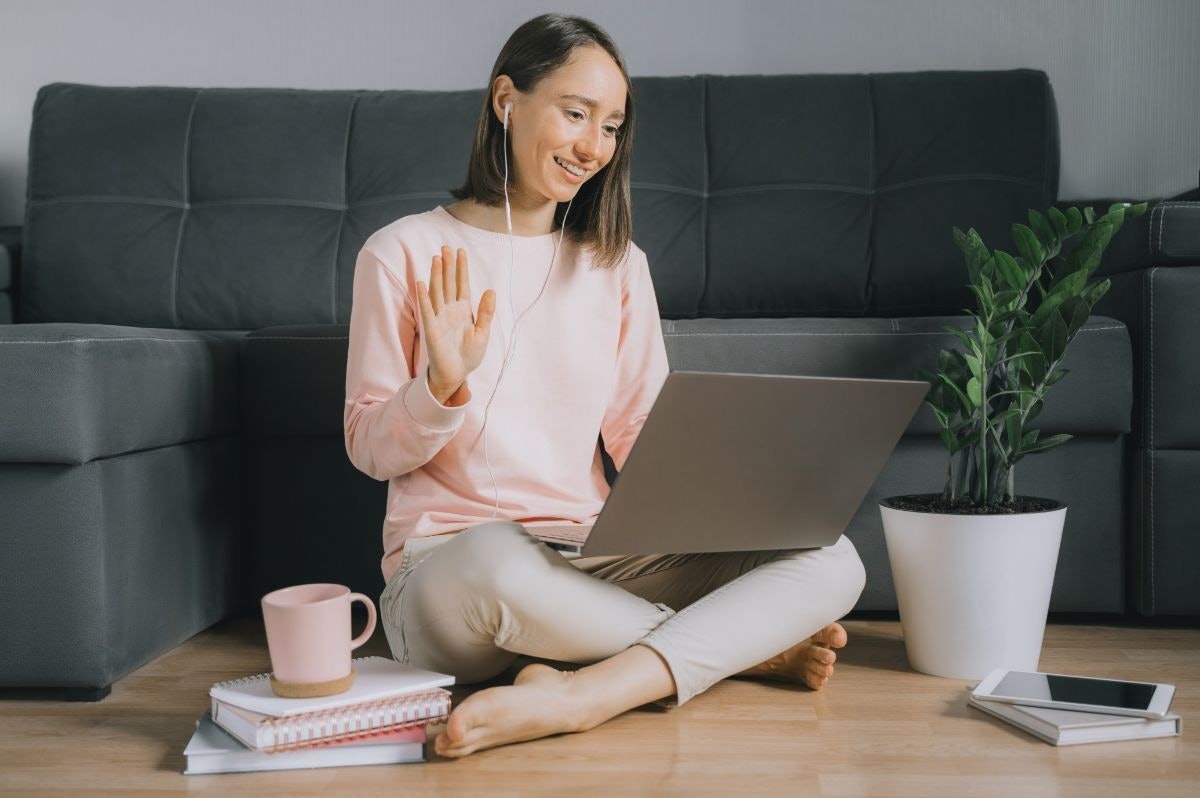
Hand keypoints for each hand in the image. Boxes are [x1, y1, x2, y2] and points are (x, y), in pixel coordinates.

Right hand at [416, 245, 495, 403]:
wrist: (457, 373)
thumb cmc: (468, 355)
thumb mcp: (482, 332)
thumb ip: (486, 312)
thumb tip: (491, 290)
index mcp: (463, 310)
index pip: (462, 284)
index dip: (461, 268)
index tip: (460, 252)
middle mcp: (450, 310)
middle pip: (448, 283)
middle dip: (448, 266)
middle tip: (446, 247)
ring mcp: (439, 318)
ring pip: (438, 292)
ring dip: (437, 275)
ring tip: (437, 258)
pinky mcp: (432, 328)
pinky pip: (427, 310)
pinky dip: (424, 297)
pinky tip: (422, 283)